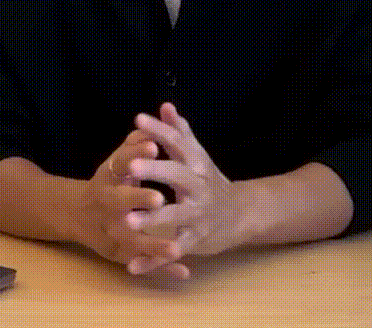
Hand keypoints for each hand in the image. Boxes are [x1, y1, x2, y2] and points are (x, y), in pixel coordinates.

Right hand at [74, 128, 191, 279]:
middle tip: (159, 199)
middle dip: (137, 200)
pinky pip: (141, 261)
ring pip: (130, 239)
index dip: (134, 155)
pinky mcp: (119, 251)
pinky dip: (161, 267)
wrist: (74, 214)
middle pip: (118, 201)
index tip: (153, 147)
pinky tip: (184, 272)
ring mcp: (110, 230)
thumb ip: (132, 148)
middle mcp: (106, 204)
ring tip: (176, 248)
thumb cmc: (106, 184)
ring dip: (152, 245)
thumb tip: (148, 127)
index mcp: (108, 177)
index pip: (120, 163)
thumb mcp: (115, 165)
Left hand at [122, 103, 246, 274]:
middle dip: (155, 169)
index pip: (178, 142)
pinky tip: (132, 266)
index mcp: (197, 164)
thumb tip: (165, 106)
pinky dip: (153, 261)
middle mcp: (199, 187)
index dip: (159, 131)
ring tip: (128, 221)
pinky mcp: (195, 241)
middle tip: (130, 164)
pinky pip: (172, 251)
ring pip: (175, 217)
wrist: (243, 215)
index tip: (138, 119)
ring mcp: (198, 215)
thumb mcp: (198, 156)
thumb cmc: (211, 182)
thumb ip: (180, 132)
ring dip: (152, 220)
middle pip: (177, 175)